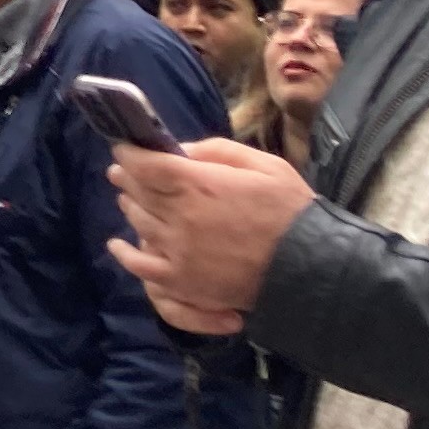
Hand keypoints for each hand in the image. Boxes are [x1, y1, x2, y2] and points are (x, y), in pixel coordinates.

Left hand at [107, 134, 316, 337]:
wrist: (311, 266)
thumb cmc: (290, 210)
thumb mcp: (263, 164)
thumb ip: (216, 151)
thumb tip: (179, 150)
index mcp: (198, 184)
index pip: (146, 163)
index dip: (129, 153)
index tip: (125, 147)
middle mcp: (180, 215)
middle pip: (138, 191)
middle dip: (128, 176)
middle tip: (123, 169)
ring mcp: (177, 250)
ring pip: (138, 222)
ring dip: (130, 205)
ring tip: (130, 197)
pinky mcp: (182, 281)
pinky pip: (141, 266)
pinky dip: (125, 254)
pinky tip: (118, 245)